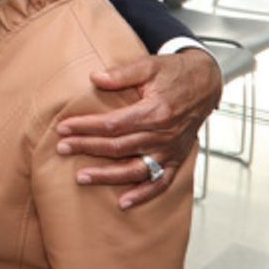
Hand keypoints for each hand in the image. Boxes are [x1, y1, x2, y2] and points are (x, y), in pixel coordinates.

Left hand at [55, 50, 221, 208]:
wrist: (206, 83)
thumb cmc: (175, 73)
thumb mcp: (149, 65)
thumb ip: (122, 73)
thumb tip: (95, 77)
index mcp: (155, 112)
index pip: (113, 124)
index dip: (86, 127)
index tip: (63, 128)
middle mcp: (163, 135)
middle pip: (118, 147)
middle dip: (87, 148)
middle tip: (62, 148)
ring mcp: (171, 151)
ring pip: (135, 169)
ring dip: (107, 176)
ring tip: (81, 177)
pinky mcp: (177, 159)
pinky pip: (161, 183)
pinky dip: (143, 194)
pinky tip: (124, 202)